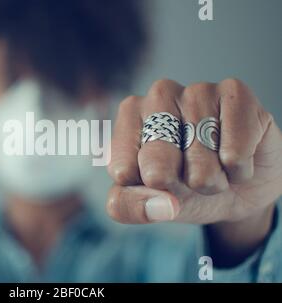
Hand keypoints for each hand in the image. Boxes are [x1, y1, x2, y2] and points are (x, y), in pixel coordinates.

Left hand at [107, 79, 280, 257]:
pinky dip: (239, 171)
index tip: (156, 184)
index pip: (123, 170)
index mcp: (128, 116)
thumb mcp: (147, 203)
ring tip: (215, 169)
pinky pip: (235, 155)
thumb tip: (160, 206)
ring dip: (211, 182)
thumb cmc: (183, 187)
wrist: (238, 188)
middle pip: (157, 164)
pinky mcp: (235, 94)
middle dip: (178, 186)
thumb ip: (128, 206)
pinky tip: (235, 158)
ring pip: (200, 163)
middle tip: (189, 178)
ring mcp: (197, 90)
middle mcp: (158, 95)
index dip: (145, 190)